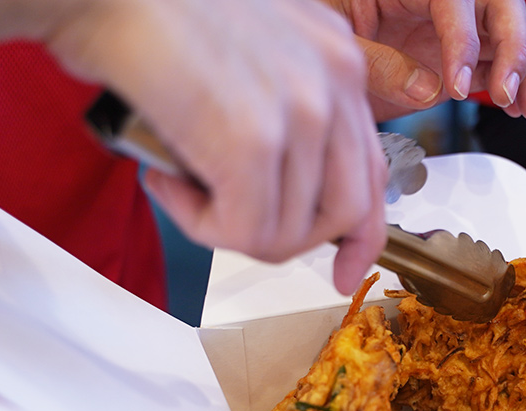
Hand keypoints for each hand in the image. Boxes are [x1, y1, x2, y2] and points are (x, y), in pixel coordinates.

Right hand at [49, 0, 387, 293]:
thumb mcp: (251, 48)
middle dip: (289, 239)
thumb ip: (285, 106)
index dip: (359, 236)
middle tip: (235, 227)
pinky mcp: (254, 140)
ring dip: (228, 228)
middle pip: (346, 212)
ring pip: (290, 231)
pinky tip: (165, 180)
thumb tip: (288, 187)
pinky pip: (245, 233)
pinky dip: (199, 226)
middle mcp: (334, 79)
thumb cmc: (152, 12)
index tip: (341, 269)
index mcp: (338, 57)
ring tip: (181, 183)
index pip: (373, 172)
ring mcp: (301, 109)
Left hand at [327, 0, 525, 121]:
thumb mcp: (335, 43)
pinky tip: (521, 107)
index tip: (458, 86)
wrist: (313, 58)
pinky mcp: (460, 49)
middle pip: (499, 2)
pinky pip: (501, 57)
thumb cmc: (315, 34)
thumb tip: (428, 87)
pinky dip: (518, 82)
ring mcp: (454, 21)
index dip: (463, 40)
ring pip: (511, 29)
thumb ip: (377, 64)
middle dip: (514, 49)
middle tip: (507, 93)